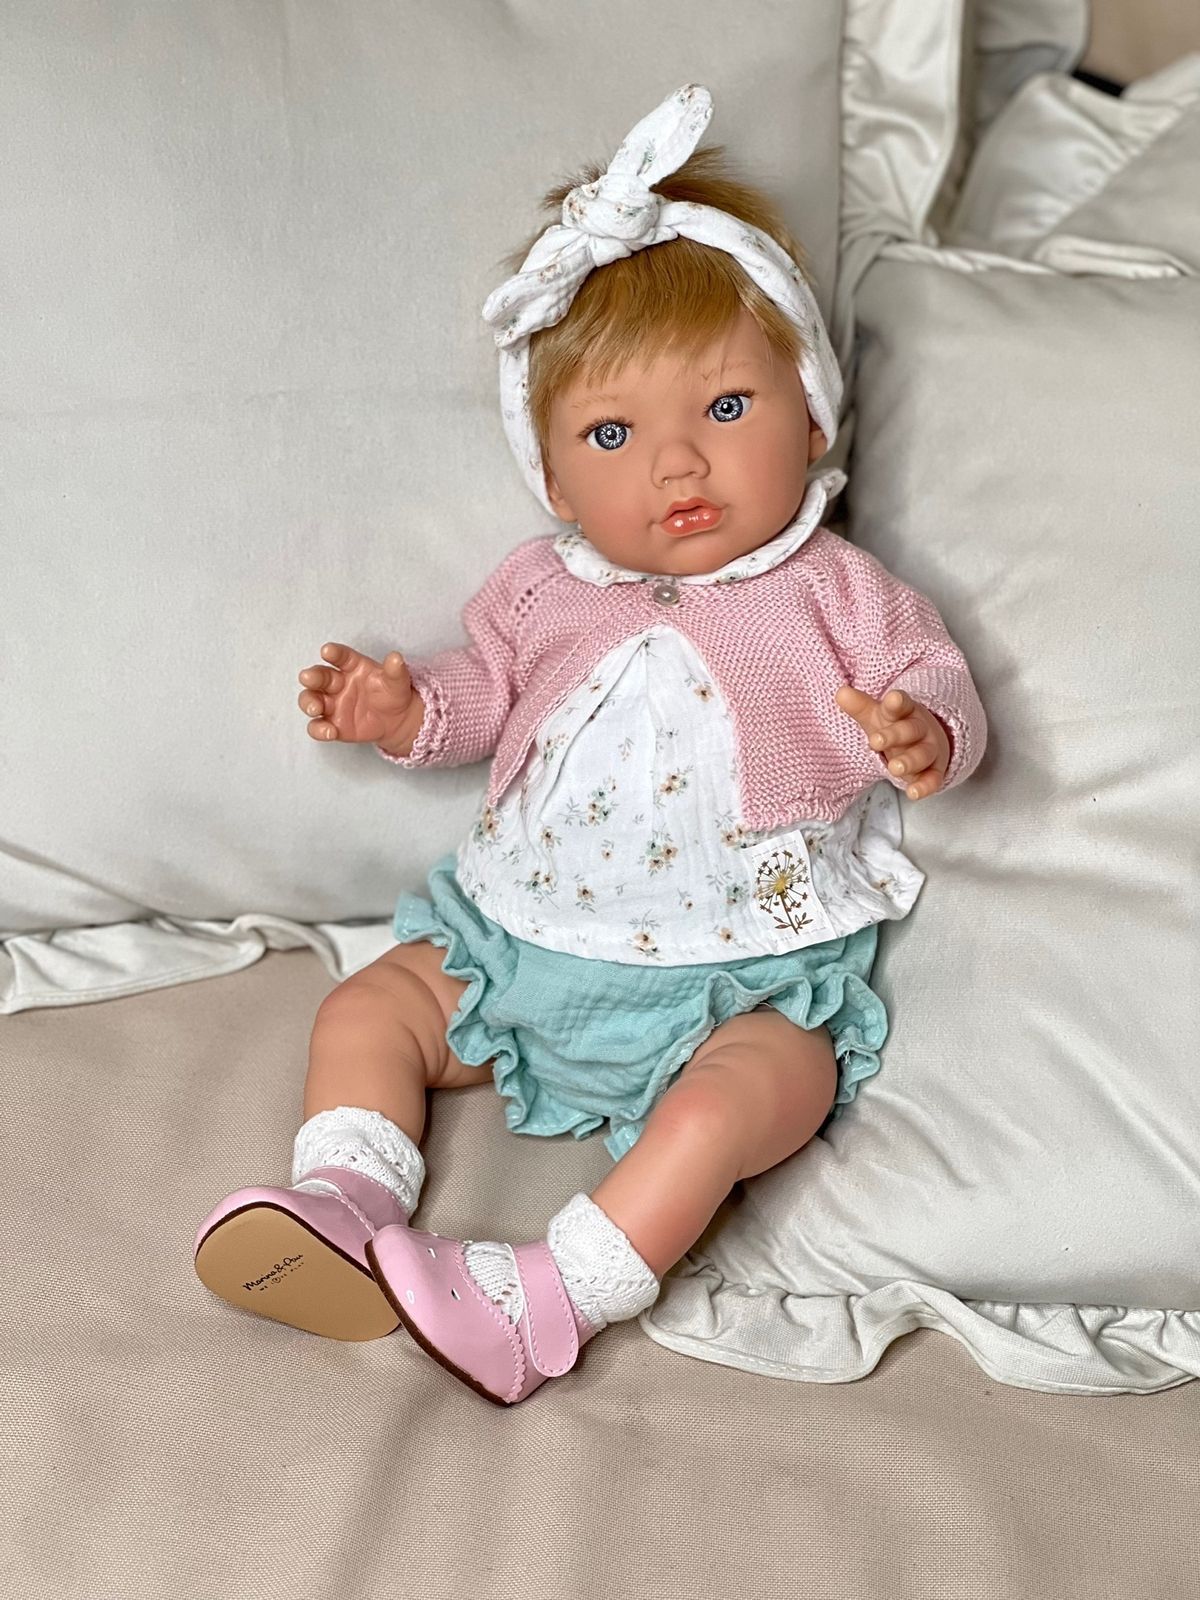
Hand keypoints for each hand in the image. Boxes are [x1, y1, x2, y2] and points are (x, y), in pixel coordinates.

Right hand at [297, 641, 420, 747]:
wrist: (397, 720)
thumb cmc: (392, 693)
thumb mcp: (397, 682)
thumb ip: (395, 671)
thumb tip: (396, 658)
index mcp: (352, 666)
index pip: (340, 656)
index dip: (333, 653)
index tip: (327, 651)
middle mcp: (337, 682)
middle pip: (319, 676)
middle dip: (312, 677)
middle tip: (308, 678)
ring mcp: (332, 703)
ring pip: (310, 699)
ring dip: (308, 702)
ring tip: (315, 709)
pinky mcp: (332, 723)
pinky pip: (318, 726)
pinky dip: (319, 729)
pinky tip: (329, 732)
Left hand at [834, 686, 950, 800]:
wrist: (926, 740)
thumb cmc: (895, 726)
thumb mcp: (875, 715)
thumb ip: (859, 705)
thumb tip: (840, 693)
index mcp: (905, 712)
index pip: (901, 705)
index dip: (896, 703)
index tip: (892, 699)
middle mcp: (919, 730)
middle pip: (910, 730)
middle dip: (894, 736)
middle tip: (875, 741)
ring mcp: (928, 750)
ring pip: (922, 755)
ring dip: (909, 761)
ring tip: (894, 769)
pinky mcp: (934, 771)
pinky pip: (932, 779)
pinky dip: (925, 787)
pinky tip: (913, 793)